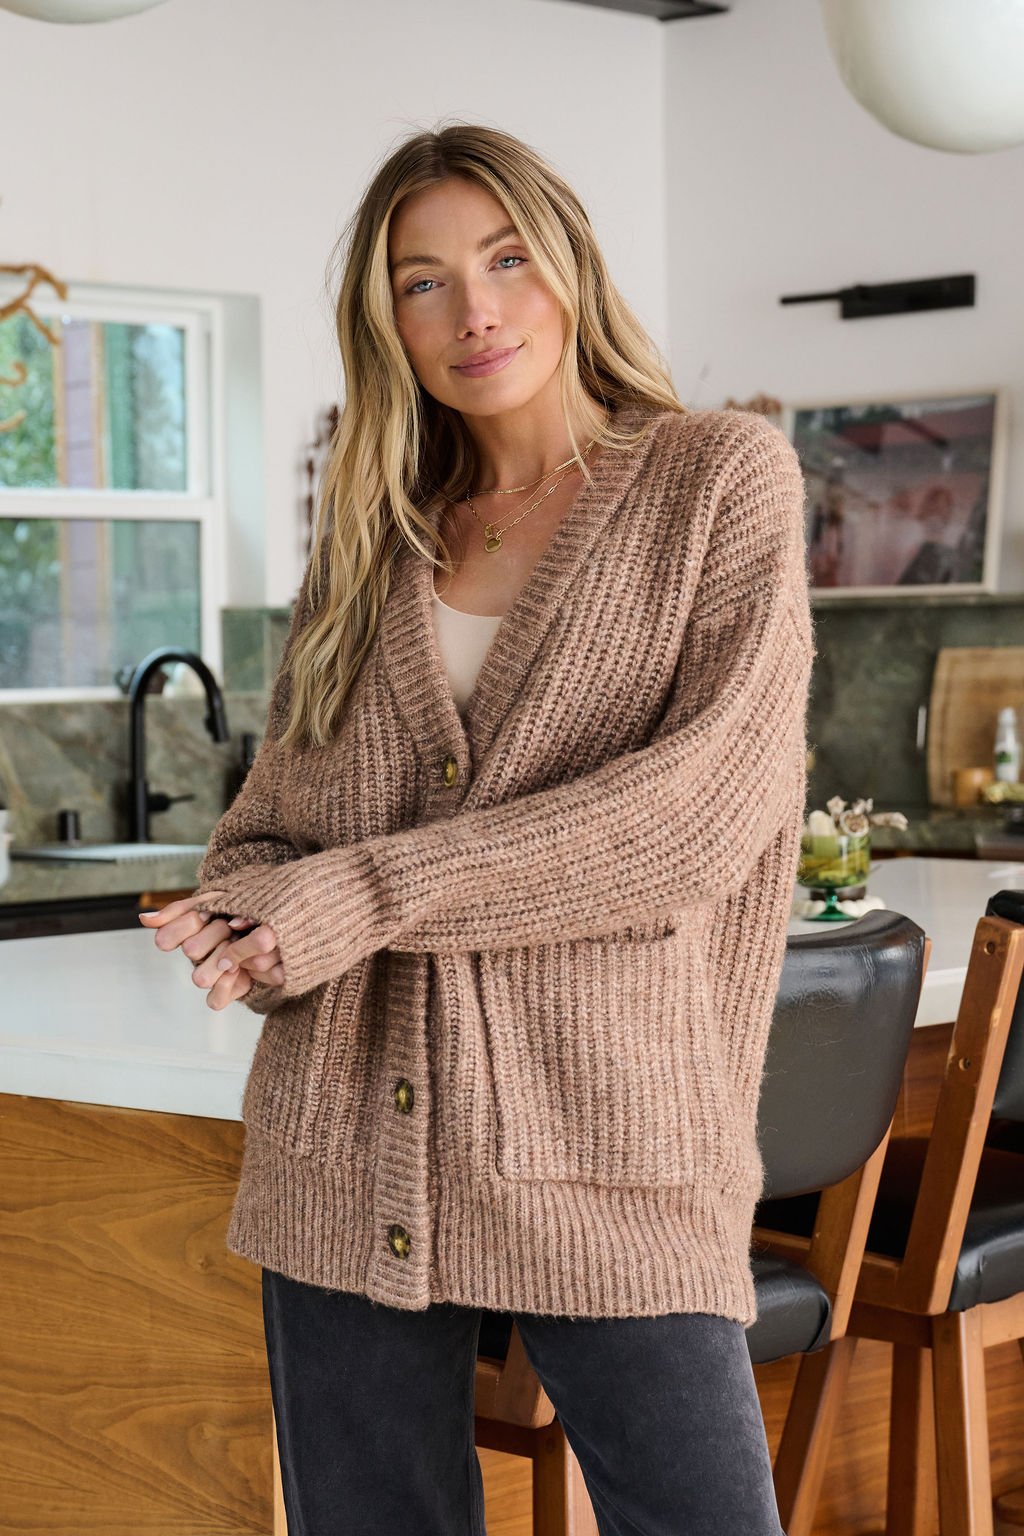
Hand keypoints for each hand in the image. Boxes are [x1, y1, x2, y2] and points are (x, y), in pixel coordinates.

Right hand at [139, 892, 283, 1010]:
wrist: (279, 924)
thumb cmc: (243, 909)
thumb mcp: (216, 899)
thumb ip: (180, 909)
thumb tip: (143, 919)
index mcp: (188, 932)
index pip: (168, 936)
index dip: (189, 924)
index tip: (209, 913)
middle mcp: (197, 956)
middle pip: (192, 951)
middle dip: (214, 936)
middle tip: (230, 927)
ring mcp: (210, 975)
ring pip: (201, 978)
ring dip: (221, 960)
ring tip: (238, 950)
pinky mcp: (228, 991)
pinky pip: (214, 1001)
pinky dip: (227, 986)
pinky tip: (240, 970)